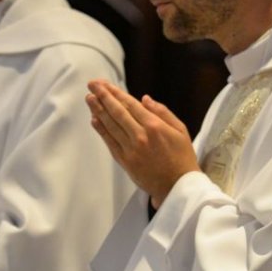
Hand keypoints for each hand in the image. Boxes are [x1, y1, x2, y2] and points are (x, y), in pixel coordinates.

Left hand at [85, 80, 198, 207]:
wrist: (178, 186)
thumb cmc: (182, 157)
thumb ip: (163, 112)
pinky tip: (94, 119)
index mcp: (155, 126)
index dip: (116, 93)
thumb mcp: (180, 130)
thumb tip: (145, 99)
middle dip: (103, 96)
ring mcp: (131, 149)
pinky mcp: (125, 161)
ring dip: (98, 110)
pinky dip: (101, 130)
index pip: (130, 104)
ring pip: (111, 125)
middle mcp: (140, 136)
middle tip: (92, 85)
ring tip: (89, 98)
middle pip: (117, 112)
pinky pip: (110, 142)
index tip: (105, 84)